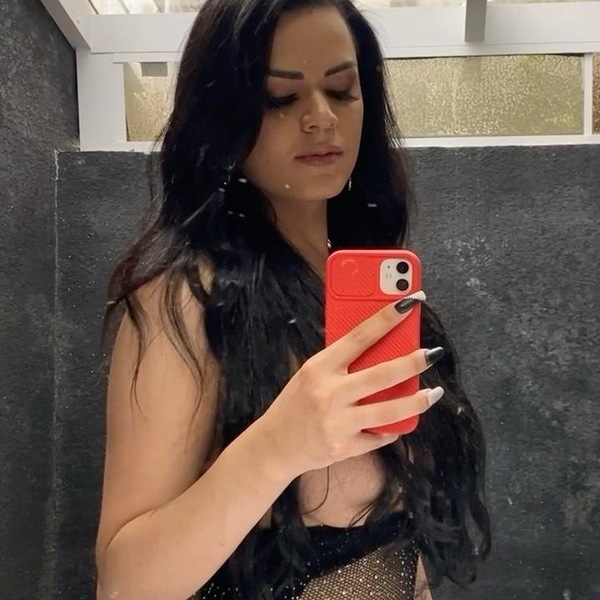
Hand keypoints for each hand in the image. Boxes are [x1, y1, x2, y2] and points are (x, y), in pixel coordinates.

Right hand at [255, 295, 444, 477]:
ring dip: (416, 400)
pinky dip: (391, 428)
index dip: (388, 318)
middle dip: (412, 362)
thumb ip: (339, 362)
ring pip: (388, 411)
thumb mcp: (310, 374)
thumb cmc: (294, 403)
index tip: (411, 303)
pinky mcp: (344, 447)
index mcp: (319, 367)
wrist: (275, 445)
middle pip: (380, 375)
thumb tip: (379, 345)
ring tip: (434, 392)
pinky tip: (400, 421)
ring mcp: (338, 423)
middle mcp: (329, 393)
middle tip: (433, 353)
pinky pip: (378, 435)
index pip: (359, 336)